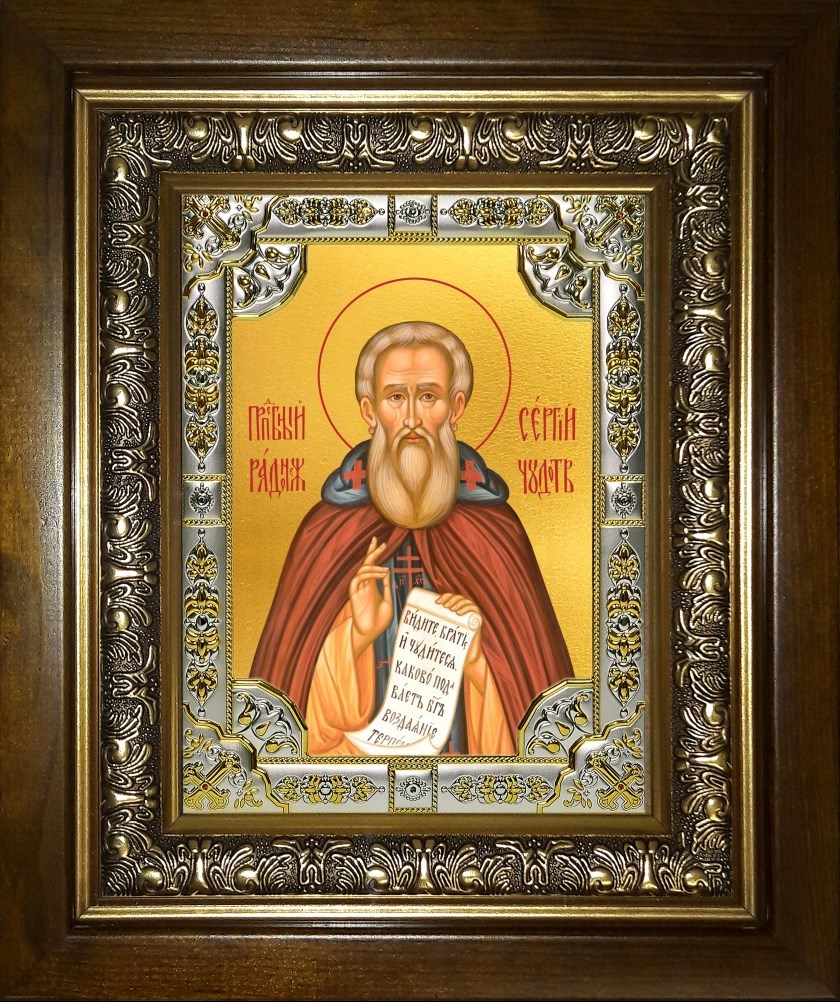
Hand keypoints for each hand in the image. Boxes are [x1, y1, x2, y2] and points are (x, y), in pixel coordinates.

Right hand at [349, 537, 392, 658]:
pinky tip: (380, 574)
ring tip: (385, 569)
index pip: (372, 566)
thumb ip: (386, 587)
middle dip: (372, 552)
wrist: (370, 633)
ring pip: (362, 570)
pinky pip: (358, 579)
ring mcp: (359, 589)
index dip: (375, 553)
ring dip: (373, 566)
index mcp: (372, 586)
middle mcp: (365, 585)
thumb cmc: (379, 621)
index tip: (381, 543)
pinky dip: (369, 574)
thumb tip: (388, 572)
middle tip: (379, 541)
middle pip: (366, 563)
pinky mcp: (354, 595)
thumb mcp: (388, 601)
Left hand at [435, 592, 484, 683]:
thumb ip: (428, 634)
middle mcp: (463, 613)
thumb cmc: (451, 649)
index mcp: (454, 613)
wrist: (466, 659)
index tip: (437, 602)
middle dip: (451, 598)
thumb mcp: (439, 638)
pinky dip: (468, 608)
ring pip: (466, 602)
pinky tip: (460, 612)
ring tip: (452, 609)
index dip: (445, 596)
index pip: (450, 598)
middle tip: (444, 606)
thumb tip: (409, 632)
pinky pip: (475, 610)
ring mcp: (470, 617)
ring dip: (459, 602)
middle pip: (458, 598)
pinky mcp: (477, 622)